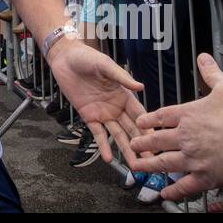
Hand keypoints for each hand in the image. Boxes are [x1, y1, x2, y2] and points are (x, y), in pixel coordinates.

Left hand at [46, 38, 145, 162]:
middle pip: (131, 128)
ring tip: (134, 164)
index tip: (158, 140)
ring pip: (117, 135)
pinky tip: (108, 158)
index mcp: (124, 94)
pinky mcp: (88, 116)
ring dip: (125, 149)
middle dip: (141, 143)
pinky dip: (103, 146)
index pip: (139, 114)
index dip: (148, 127)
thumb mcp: (105, 65)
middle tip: (151, 159)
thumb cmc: (86, 57)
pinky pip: (97, 134)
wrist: (64, 59)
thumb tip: (140, 86)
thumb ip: (122, 77)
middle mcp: (116, 107)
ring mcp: (103, 113)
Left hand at [129, 53, 222, 199]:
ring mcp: (193, 158)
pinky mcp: (205, 177)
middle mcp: (186, 137)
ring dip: (149, 166)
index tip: (140, 122)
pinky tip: (166, 194)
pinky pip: (184, 186)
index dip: (148, 120)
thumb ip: (211, 73)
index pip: (161, 116)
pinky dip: (173, 191)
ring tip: (138, 167)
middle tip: (133, 145)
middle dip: (143, 143)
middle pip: (157, 140)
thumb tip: (203, 57)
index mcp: (189, 115)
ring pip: (164, 163)